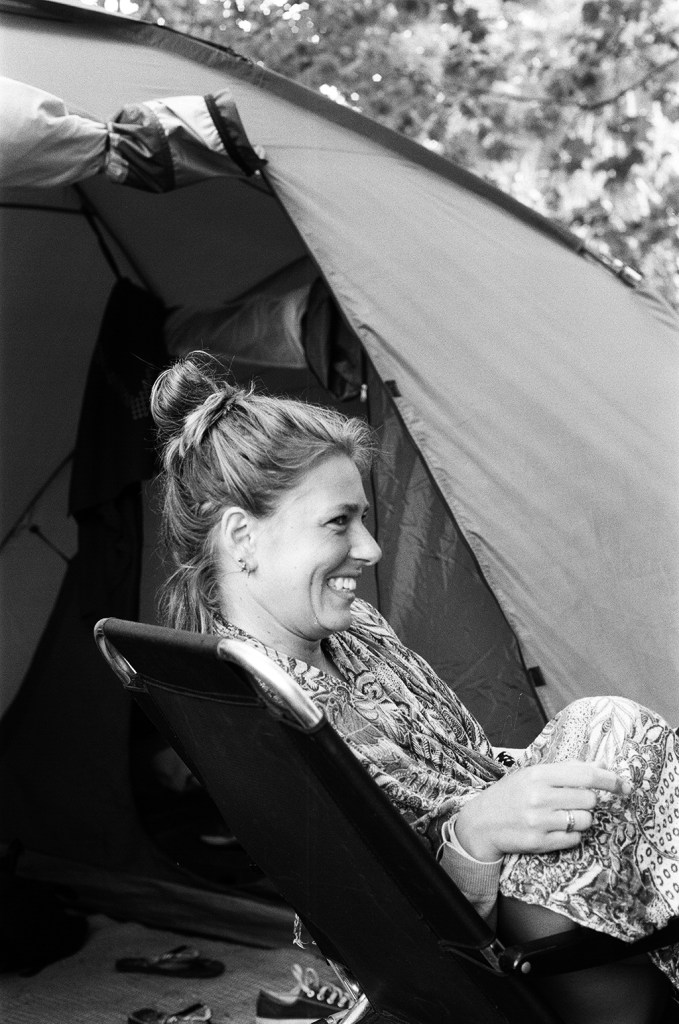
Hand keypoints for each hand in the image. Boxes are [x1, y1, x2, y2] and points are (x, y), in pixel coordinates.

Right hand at [454, 761, 630, 861]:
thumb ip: (566, 769)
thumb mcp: (532, 774)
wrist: (481, 823)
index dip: (609, 780)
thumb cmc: (510, 795)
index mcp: (538, 775)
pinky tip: (555, 829)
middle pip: (589, 800)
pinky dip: (572, 835)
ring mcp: (540, 821)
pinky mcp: (540, 843)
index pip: (585, 775)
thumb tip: (600, 765)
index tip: (623, 785)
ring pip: (585, 820)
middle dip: (588, 801)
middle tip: (573, 801)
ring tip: (562, 815)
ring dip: (581, 818)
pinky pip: (575, 839)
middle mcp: (539, 797)